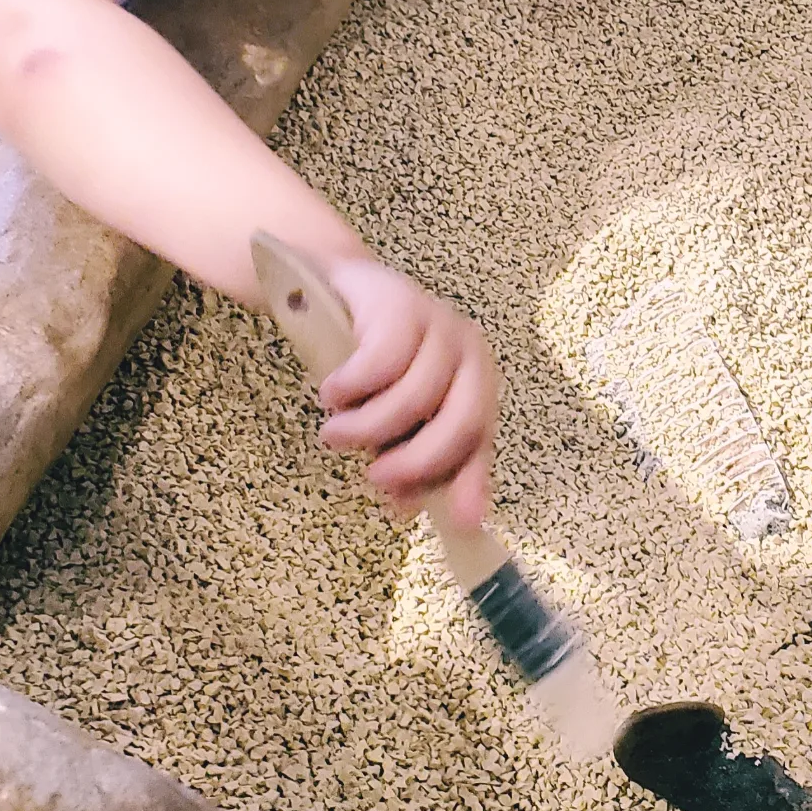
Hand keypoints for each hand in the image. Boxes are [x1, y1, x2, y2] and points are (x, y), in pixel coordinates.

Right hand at [315, 259, 499, 526]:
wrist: (335, 288)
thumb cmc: (373, 359)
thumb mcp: (398, 414)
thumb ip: (412, 457)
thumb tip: (409, 509)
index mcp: (477, 381)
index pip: (479, 439)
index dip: (466, 481)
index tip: (455, 522)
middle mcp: (468, 351)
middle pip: (459, 421)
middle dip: (416, 461)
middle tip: (373, 477)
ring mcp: (438, 324)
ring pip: (414, 398)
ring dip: (366, 427)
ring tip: (335, 432)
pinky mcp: (401, 305)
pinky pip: (380, 363)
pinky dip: (351, 387)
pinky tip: (332, 392)